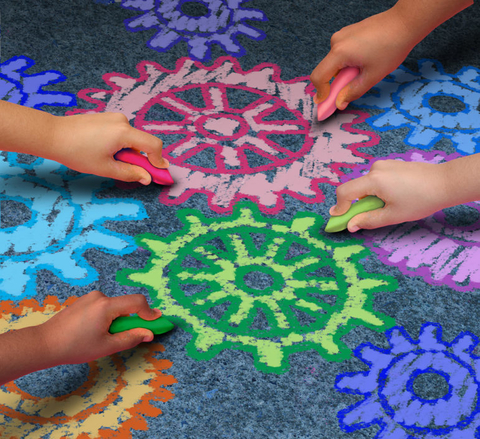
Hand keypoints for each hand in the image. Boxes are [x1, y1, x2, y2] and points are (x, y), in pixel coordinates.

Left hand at [40, 291, 161, 364]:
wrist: (44, 343)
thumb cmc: (74, 347)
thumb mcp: (106, 346)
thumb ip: (131, 338)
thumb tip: (148, 333)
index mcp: (106, 306)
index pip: (137, 302)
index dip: (149, 312)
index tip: (157, 322)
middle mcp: (99, 297)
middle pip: (126, 305)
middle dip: (131, 320)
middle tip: (131, 336)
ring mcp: (90, 298)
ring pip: (115, 307)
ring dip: (118, 320)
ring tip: (104, 337)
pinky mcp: (84, 302)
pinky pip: (104, 307)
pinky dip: (108, 318)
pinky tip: (95, 332)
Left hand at [50, 112, 166, 183]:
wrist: (53, 134)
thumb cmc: (76, 152)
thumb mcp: (105, 168)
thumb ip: (130, 173)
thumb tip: (147, 178)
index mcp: (124, 132)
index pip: (153, 145)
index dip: (158, 161)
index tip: (159, 173)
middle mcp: (122, 121)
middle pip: (143, 142)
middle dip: (140, 158)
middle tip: (130, 171)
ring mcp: (114, 117)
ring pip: (132, 139)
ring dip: (129, 152)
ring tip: (109, 159)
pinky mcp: (108, 118)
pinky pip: (123, 133)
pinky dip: (121, 144)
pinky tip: (104, 150)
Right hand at [310, 8, 414, 109]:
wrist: (404, 22)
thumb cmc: (392, 46)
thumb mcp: (372, 75)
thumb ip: (353, 91)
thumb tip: (339, 103)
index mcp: (339, 52)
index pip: (318, 77)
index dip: (321, 93)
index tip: (326, 103)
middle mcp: (336, 42)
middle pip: (326, 70)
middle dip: (337, 82)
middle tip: (354, 85)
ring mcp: (341, 35)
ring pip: (335, 62)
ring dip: (344, 72)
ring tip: (365, 68)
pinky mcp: (347, 33)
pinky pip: (341, 53)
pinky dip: (348, 62)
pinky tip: (365, 60)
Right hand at [330, 160, 448, 231]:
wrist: (446, 182)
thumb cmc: (421, 200)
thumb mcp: (393, 215)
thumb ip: (368, 220)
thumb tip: (351, 225)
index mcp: (374, 180)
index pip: (345, 192)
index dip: (339, 207)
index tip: (338, 219)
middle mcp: (375, 169)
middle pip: (356, 188)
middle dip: (357, 204)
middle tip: (367, 217)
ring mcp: (384, 164)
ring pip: (366, 184)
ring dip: (369, 197)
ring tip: (388, 206)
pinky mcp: (391, 164)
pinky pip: (376, 179)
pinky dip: (377, 190)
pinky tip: (395, 197)